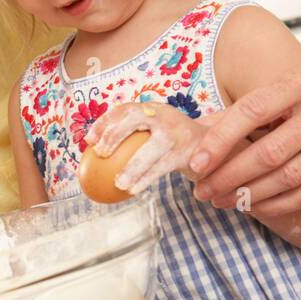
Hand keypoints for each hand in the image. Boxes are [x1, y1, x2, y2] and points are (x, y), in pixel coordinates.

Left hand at [85, 102, 218, 195]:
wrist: (211, 147)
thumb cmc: (171, 142)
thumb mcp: (153, 132)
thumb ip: (131, 135)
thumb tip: (92, 151)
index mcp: (152, 109)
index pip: (124, 109)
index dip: (104, 122)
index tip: (89, 140)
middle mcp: (164, 116)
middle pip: (135, 117)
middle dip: (115, 133)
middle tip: (101, 153)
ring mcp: (177, 133)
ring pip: (151, 149)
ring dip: (132, 167)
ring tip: (117, 183)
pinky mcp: (187, 152)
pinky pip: (162, 167)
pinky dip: (145, 179)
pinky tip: (132, 190)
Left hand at [186, 66, 300, 214]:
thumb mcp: (283, 88)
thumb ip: (244, 110)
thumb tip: (197, 132)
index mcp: (300, 84)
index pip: (253, 111)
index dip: (221, 139)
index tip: (197, 163)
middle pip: (271, 152)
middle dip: (230, 176)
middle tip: (203, 191)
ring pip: (290, 177)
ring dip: (250, 195)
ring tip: (223, 201)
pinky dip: (279, 205)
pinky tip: (255, 207)